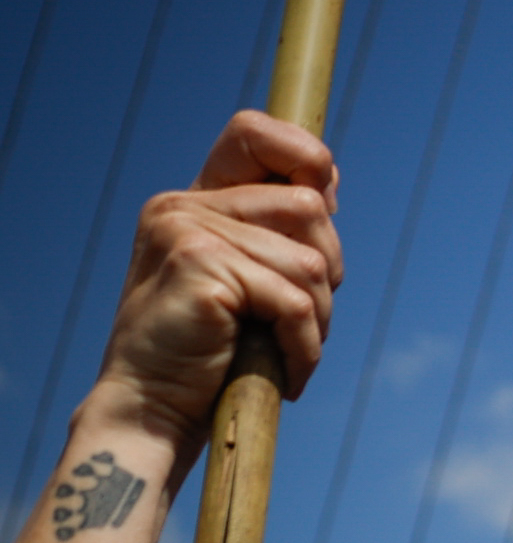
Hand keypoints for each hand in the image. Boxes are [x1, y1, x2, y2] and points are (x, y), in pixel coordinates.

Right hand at [86, 114, 343, 467]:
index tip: (327, 203)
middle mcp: (182, 206)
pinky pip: (295, 303)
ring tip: (285, 349)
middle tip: (298, 320)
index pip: (254, 132)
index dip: (307, 157)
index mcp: (193, 201)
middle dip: (326, 273)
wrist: (153, 410)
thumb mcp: (244, 279)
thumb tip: (329, 183)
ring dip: (318, 320)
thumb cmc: (207, 353)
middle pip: (309, 208)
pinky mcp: (200, 267)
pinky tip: (287, 372)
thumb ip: (276, 231)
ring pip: (310, 262)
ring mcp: (187, 232)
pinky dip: (304, 347)